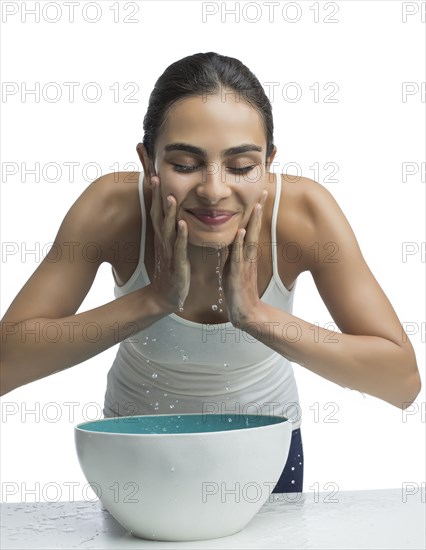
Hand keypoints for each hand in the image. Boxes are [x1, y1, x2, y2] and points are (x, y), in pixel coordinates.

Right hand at [149, 175, 189, 312]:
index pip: (157, 210)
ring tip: (172, 196)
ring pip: (168, 229)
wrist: (168, 295)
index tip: (153, 172)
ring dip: (170, 212)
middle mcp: (164, 241)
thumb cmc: (172, 269)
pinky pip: (179, 247)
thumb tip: (174, 215)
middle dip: (157, 196)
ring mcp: (170, 252)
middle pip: (158, 214)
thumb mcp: (170, 247)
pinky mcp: (178, 263)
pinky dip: (181, 236)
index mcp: (163, 236)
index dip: (155, 193)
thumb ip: (171, 230)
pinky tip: (184, 224)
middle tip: (154, 175)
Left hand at [223, 190, 267, 325]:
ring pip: (249, 239)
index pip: (251, 227)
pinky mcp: (237, 275)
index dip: (255, 211)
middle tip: (265, 189)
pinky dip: (240, 244)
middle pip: (254, 228)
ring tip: (257, 205)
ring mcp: (244, 264)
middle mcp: (247, 256)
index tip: (259, 193)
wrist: (245, 313)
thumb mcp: (234, 267)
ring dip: (252, 222)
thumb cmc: (238, 290)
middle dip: (259, 209)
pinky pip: (238, 257)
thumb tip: (231, 238)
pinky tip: (241, 232)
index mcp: (246, 253)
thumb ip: (233, 252)